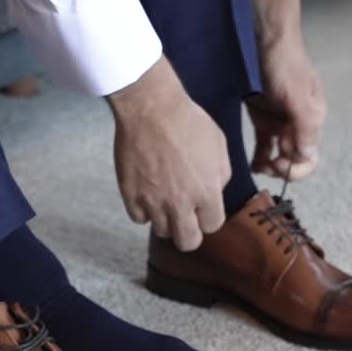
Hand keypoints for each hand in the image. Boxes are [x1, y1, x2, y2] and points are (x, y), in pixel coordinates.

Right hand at [107, 57, 228, 251]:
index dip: (207, 217)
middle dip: (189, 233)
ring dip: (165, 219)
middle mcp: (181, 203)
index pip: (212, 226)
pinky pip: (139, 218)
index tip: (202, 208)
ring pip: (162, 231)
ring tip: (164, 198)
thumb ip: (220, 175)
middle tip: (184, 218)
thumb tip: (214, 191)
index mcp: (207, 192)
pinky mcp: (131, 196)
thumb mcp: (219, 145)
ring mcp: (153, 202)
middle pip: (187, 242)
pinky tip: (147, 192)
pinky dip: (143, 210)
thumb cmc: (187, 121)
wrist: (151, 108)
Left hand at [249, 0, 325, 181]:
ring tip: (258, 168)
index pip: (310, 156)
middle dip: (282, 167)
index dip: (296, 168)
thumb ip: (305, 127)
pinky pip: (264, 144)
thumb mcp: (297, 96)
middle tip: (267, 166)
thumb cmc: (285, 64)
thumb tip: (307, 156)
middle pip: (294, 158)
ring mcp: (281, 120)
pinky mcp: (263, 117)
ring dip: (270, 165)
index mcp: (312, 119)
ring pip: (279, 153)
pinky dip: (260, 156)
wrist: (265, 39)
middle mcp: (298, 123)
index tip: (279, 166)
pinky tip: (252, 164)